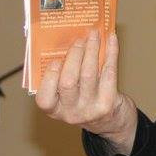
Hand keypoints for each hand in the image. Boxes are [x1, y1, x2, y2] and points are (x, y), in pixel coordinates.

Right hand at [34, 29, 137, 154]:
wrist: (110, 120)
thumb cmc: (84, 99)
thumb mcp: (66, 97)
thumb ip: (61, 77)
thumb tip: (67, 42)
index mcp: (55, 110)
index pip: (44, 99)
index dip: (49, 77)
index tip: (55, 59)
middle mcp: (71, 112)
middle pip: (68, 82)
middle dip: (74, 56)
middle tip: (79, 39)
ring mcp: (91, 109)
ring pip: (89, 74)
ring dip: (92, 49)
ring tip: (94, 34)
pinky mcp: (108, 102)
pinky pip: (109, 72)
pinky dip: (111, 52)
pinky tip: (111, 38)